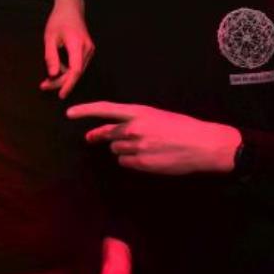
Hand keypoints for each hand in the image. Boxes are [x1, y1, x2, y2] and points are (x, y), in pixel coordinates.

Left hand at [41, 0, 94, 98]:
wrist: (71, 8)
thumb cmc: (58, 20)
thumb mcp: (50, 37)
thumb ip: (51, 56)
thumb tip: (52, 75)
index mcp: (78, 44)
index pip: (75, 70)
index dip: (68, 84)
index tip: (60, 95)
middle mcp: (88, 49)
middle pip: (76, 73)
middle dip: (60, 82)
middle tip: (43, 86)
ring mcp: (90, 50)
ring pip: (77, 71)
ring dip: (63, 77)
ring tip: (47, 81)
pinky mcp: (88, 51)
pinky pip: (78, 65)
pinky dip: (67, 71)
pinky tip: (56, 70)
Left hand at [67, 101, 240, 173]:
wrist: (204, 145)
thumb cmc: (183, 128)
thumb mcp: (157, 115)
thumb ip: (135, 120)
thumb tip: (115, 132)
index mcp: (139, 112)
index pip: (105, 109)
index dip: (85, 110)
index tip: (70, 113)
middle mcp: (134, 128)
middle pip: (106, 134)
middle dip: (98, 136)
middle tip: (90, 138)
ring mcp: (137, 147)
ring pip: (115, 150)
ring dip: (121, 149)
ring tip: (141, 147)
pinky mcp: (142, 164)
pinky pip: (125, 163)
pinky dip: (130, 161)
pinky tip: (146, 158)